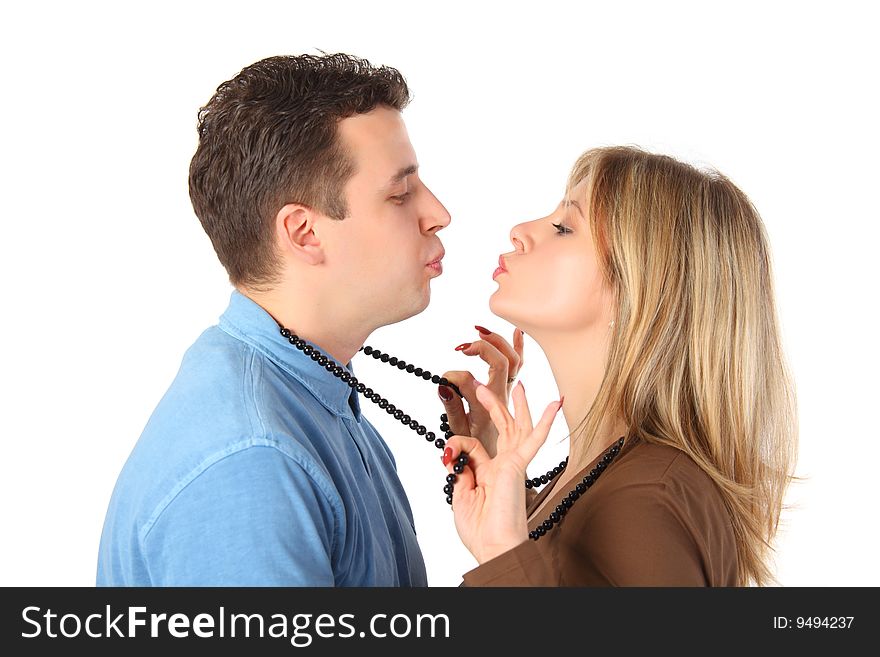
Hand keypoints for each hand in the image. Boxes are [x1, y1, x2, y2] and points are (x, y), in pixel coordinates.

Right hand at [438, 326, 523, 457]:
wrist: (497, 466)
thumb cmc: (476, 450)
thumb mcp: (457, 431)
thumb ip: (451, 407)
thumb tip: (443, 384)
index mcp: (487, 410)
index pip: (470, 381)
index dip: (453, 377)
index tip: (442, 381)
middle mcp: (502, 398)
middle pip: (501, 364)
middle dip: (483, 349)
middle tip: (463, 347)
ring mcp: (508, 393)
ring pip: (512, 360)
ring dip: (498, 343)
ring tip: (481, 331)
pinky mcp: (508, 390)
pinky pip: (518, 365)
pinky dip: (517, 347)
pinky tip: (516, 332)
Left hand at [443, 382, 562, 563]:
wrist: (493, 547)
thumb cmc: (479, 529)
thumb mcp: (459, 493)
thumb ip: (458, 468)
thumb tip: (452, 449)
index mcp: (488, 473)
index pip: (473, 445)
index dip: (456, 443)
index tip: (446, 455)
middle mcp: (502, 466)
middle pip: (501, 429)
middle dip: (493, 406)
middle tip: (482, 385)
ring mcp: (513, 465)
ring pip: (516, 427)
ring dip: (515, 405)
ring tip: (517, 385)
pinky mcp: (519, 466)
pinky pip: (534, 439)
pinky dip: (545, 421)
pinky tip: (556, 403)